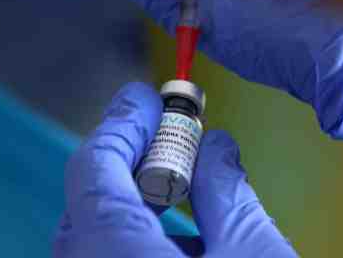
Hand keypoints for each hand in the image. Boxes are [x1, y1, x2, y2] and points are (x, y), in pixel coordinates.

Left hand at [54, 83, 296, 257]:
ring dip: (137, 208)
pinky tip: (186, 245)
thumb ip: (227, 192)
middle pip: (88, 205)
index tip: (146, 99)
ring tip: (186, 190)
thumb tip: (214, 147)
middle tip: (166, 138)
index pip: (94, 168)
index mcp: (113, 252)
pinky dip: (140, 244)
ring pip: (96, 241)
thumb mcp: (254, 254)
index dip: (122, 123)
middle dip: (129, 164)